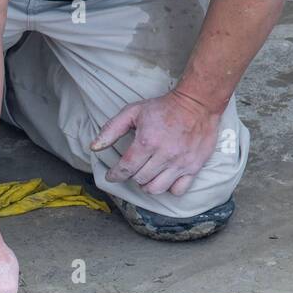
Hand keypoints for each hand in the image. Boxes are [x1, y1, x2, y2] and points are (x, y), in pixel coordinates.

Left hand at [91, 89, 222, 197]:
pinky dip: (169, 188)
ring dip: (148, 185)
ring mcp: (180, 163)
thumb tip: (94, 147)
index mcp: (147, 142)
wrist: (198, 102)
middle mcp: (164, 155)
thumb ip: (112, 129)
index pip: (125, 169)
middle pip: (140, 180)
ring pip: (156, 189)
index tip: (112, 175)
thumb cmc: (163, 107)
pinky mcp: (194, 167)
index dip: (115, 175)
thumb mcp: (133, 112)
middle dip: (133, 175)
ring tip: (147, 175)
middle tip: (134, 167)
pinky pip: (177, 190)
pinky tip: (165, 178)